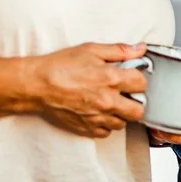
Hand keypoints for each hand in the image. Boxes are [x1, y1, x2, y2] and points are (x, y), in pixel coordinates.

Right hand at [22, 43, 152, 137]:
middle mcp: (108, 101)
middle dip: (135, 102)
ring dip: (120, 114)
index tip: (131, 78)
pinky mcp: (87, 128)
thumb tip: (140, 49)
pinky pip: (106, 132)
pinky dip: (105, 124)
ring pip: (123, 123)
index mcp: (112, 79)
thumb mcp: (91, 50)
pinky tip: (99, 113)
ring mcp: (98, 117)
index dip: (138, 79)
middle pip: (139, 111)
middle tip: (126, 94)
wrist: (38, 85)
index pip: (142, 84)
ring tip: (110, 103)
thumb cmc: (61, 65)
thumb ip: (120, 50)